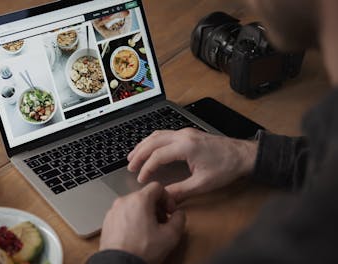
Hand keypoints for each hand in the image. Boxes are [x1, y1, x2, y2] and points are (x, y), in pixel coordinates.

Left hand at [99, 182, 185, 263]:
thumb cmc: (142, 250)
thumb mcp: (170, 236)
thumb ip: (179, 220)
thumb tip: (179, 214)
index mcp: (139, 200)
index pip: (157, 187)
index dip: (168, 198)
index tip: (170, 211)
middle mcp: (124, 201)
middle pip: (145, 196)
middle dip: (156, 208)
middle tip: (162, 223)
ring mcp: (113, 211)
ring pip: (133, 205)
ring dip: (144, 214)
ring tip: (149, 231)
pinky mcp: (107, 221)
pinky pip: (123, 214)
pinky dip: (131, 220)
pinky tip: (136, 235)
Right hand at [128, 128, 257, 201]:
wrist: (242, 155)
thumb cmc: (226, 167)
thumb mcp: (203, 184)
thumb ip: (181, 191)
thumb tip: (165, 198)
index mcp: (185, 147)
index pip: (157, 156)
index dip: (146, 168)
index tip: (141, 179)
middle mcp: (183, 136)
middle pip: (153, 142)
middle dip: (139, 154)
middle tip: (130, 166)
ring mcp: (185, 132)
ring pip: (157, 135)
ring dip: (143, 145)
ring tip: (133, 156)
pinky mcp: (188, 133)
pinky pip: (164, 134)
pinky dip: (152, 141)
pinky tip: (149, 147)